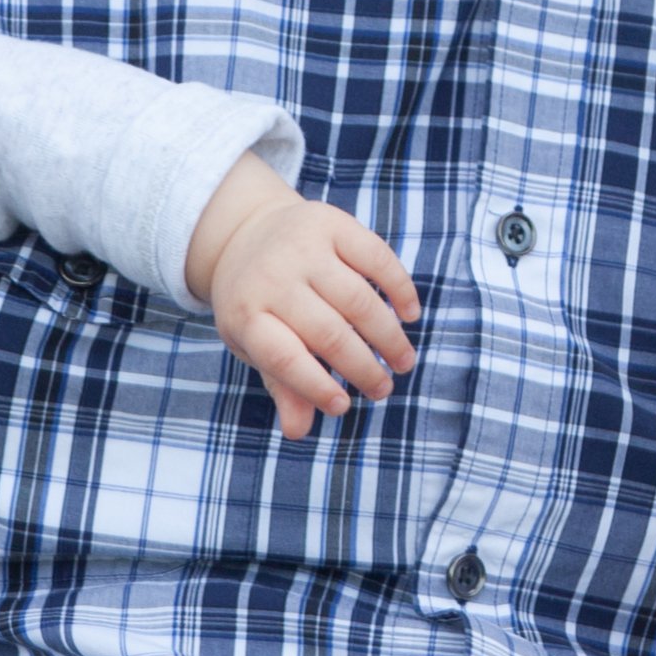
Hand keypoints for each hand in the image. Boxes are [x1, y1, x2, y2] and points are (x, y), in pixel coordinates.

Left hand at [185, 155, 420, 439]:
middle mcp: (272, 277)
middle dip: (363, 368)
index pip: (284, 358)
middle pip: (329, 333)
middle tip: (384, 389)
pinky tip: (410, 314)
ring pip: (359, 299)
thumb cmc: (256, 302)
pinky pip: (376, 257)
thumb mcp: (253, 342)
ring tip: (402, 361)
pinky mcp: (331, 223)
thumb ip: (281, 383)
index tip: (344, 407)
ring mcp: (302, 246)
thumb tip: (298, 432)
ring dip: (388, 336)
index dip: (316, 387)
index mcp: (247, 314)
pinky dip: (399, 288)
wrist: (246, 231)